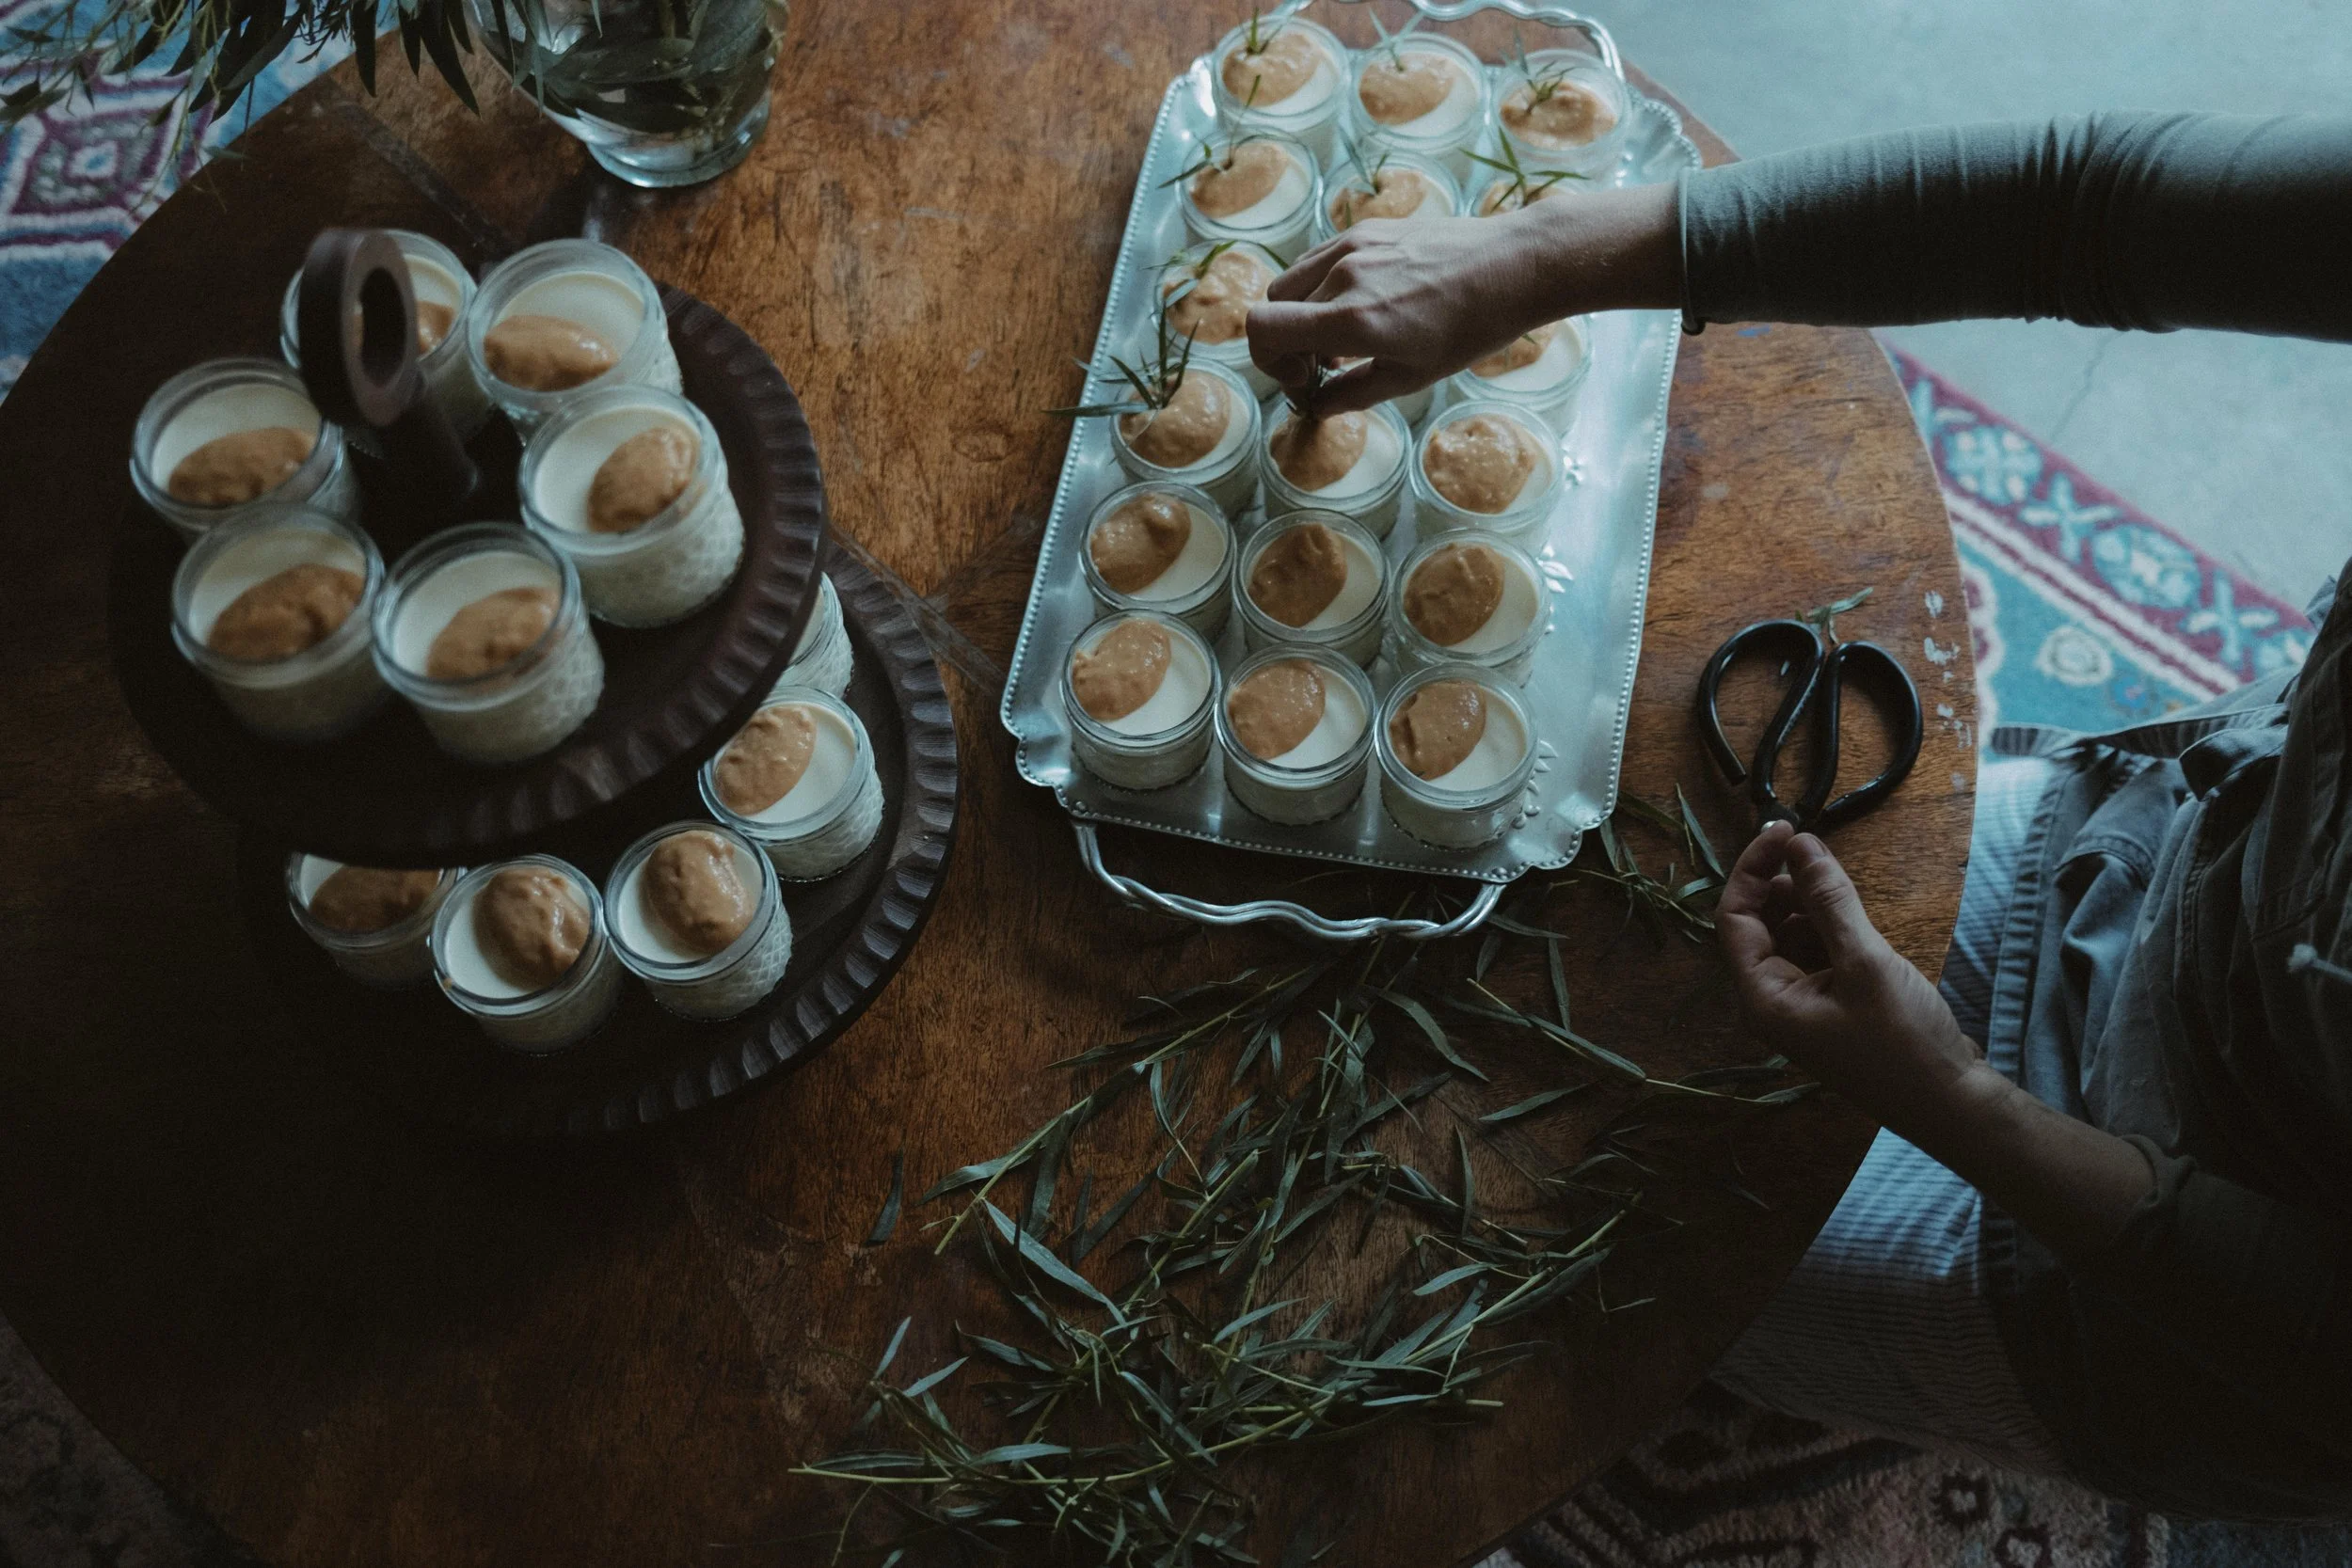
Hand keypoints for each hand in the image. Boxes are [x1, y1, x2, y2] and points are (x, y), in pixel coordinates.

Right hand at [1244, 183, 1681, 416]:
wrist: (1513, 265)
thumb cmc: (1471, 327)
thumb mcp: (1412, 377)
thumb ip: (1353, 394)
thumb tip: (1317, 407)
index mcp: (1351, 319)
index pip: (1261, 329)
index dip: (1267, 362)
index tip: (1303, 379)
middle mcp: (1342, 275)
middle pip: (1273, 307)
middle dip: (1286, 342)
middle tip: (1323, 367)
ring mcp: (1352, 244)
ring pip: (1293, 281)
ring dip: (1302, 314)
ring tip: (1344, 337)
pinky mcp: (1366, 227)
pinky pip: (1319, 259)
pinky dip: (1322, 287)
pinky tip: (1362, 305)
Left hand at [1717, 820, 1986, 1141]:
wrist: (1951, 1101)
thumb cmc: (1904, 1041)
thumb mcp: (1865, 961)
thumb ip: (1829, 900)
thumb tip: (1799, 844)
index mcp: (1762, 998)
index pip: (1734, 918)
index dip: (1752, 868)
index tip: (1783, 829)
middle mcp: (1772, 1001)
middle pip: (1757, 924)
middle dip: (1779, 882)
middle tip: (1812, 846)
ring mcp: (1802, 1004)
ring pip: (1788, 934)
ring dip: (1806, 900)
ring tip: (1835, 875)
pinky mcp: (1831, 1003)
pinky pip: (1815, 951)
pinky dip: (1828, 924)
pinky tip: (1849, 907)